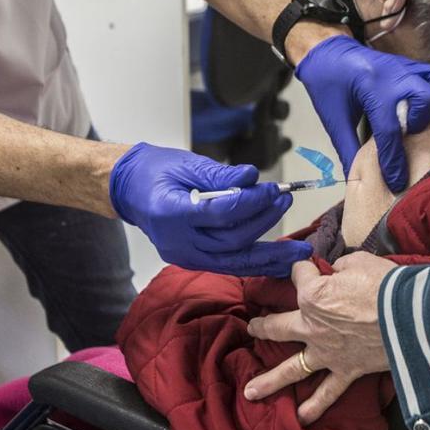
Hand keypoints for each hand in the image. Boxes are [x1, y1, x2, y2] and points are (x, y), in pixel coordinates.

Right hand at [109, 143, 310, 276]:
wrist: (131, 191)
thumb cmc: (156, 172)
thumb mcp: (185, 163)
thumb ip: (219, 175)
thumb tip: (251, 177)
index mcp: (170, 213)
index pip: (220, 213)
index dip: (252, 202)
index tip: (274, 189)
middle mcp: (177, 242)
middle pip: (231, 240)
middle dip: (264, 221)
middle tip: (285, 200)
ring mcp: (184, 256)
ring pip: (234, 261)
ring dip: (269, 255)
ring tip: (299, 250)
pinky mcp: (193, 262)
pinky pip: (229, 266)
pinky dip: (256, 265)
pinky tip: (279, 262)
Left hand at [245, 252, 396, 424]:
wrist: (411, 317)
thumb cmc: (385, 285)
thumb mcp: (359, 262)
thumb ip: (341, 268)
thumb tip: (339, 272)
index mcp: (313, 295)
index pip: (300, 276)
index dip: (304, 268)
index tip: (311, 265)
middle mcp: (312, 326)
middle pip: (278, 325)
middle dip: (263, 326)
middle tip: (252, 328)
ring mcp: (327, 352)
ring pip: (292, 368)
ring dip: (270, 380)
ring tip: (250, 391)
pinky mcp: (347, 370)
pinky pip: (328, 392)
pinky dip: (315, 406)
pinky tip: (301, 418)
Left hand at [296, 36, 429, 192]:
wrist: (327, 52)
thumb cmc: (327, 84)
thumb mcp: (333, 119)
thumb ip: (348, 149)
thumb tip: (357, 181)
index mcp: (371, 88)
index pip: (390, 130)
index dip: (394, 161)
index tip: (397, 181)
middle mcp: (393, 75)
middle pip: (426, 100)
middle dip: (420, 124)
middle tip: (406, 134)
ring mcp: (406, 67)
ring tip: (421, 121)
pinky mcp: (413, 65)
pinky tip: (425, 109)